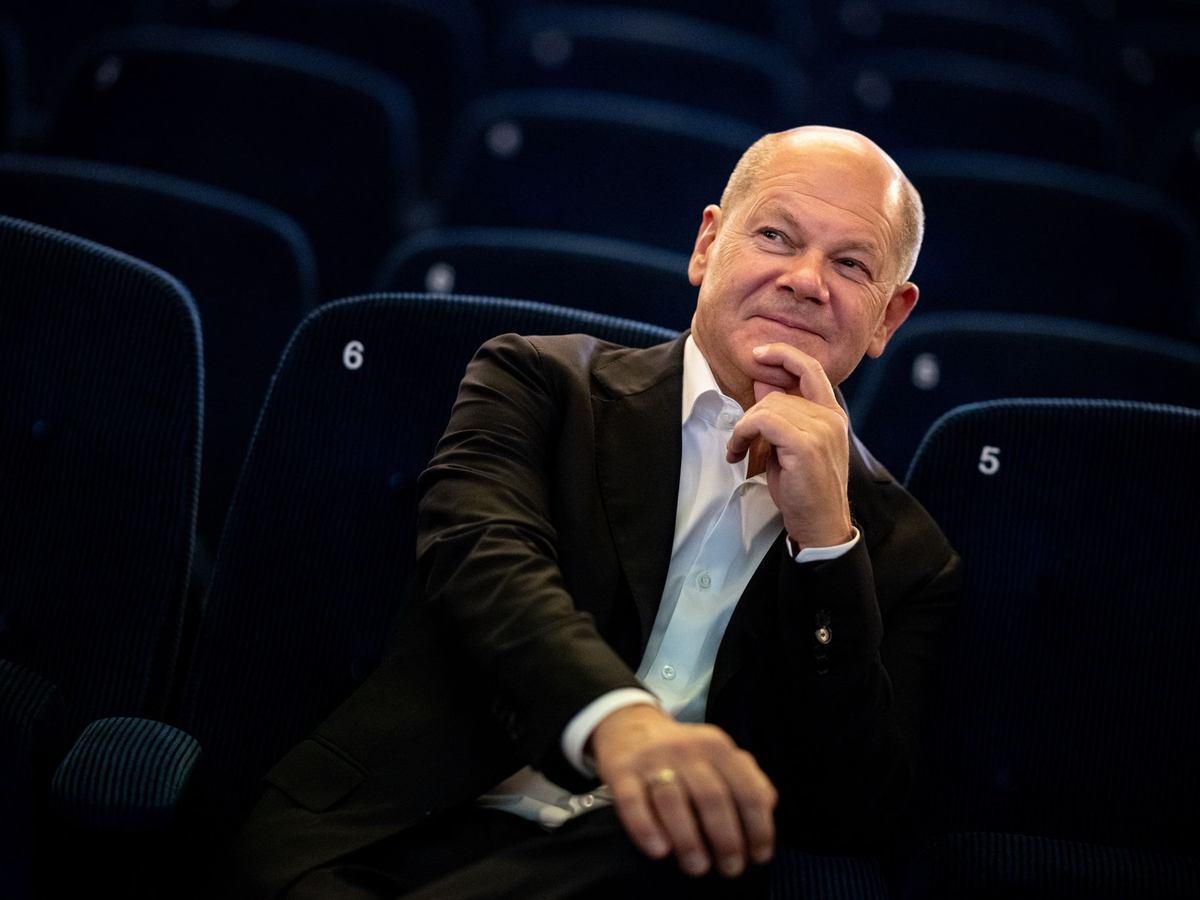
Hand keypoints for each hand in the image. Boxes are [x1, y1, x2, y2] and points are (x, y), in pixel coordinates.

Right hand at [589, 704, 776, 878]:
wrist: (630, 727)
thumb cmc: (683, 754)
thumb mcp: (719, 754)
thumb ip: (748, 777)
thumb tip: (768, 808)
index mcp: (717, 747)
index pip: (747, 789)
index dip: (758, 827)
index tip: (758, 857)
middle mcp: (686, 749)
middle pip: (712, 797)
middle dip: (726, 840)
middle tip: (730, 869)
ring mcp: (652, 760)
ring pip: (673, 801)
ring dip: (689, 840)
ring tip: (698, 867)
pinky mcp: (621, 771)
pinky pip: (632, 802)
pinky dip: (646, 829)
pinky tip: (660, 851)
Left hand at [726, 343, 853, 549]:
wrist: (821, 524)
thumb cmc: (804, 490)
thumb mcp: (789, 447)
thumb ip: (781, 415)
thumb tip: (762, 383)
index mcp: (832, 415)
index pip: (811, 369)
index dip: (785, 354)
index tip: (760, 353)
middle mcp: (831, 418)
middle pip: (778, 394)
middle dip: (750, 415)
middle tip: (739, 440)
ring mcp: (821, 429)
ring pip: (767, 407)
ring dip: (744, 428)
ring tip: (738, 450)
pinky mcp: (806, 444)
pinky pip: (762, 422)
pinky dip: (743, 434)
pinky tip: (738, 453)